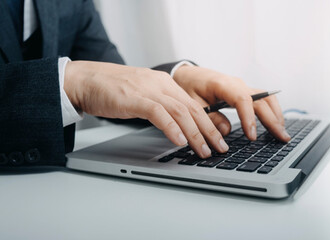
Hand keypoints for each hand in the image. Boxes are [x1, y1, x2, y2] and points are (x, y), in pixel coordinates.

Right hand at [64, 61, 227, 157]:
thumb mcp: (142, 95)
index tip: (219, 140)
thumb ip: (160, 107)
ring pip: (180, 112)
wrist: (82, 79)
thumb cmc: (110, 90)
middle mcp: (160, 84)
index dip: (209, 123)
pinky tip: (179, 141)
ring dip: (195, 134)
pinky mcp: (133, 98)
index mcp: (164, 83)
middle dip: (209, 131)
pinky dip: (171, 127)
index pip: (194, 105)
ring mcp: (147, 90)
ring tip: (203, 150)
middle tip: (220, 149)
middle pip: (192, 109)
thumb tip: (178, 128)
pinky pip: (158, 113)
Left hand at [172, 65, 289, 142]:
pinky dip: (273, 111)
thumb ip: (208, 118)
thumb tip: (226, 131)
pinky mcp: (246, 92)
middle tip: (281, 138)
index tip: (252, 136)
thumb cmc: (189, 87)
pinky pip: (264, 99)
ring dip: (277, 115)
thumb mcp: (192, 104)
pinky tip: (276, 124)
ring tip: (282, 133)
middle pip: (261, 100)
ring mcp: (244, 87)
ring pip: (267, 98)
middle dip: (273, 120)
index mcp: (222, 84)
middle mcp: (238, 84)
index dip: (249, 118)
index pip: (243, 99)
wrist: (189, 75)